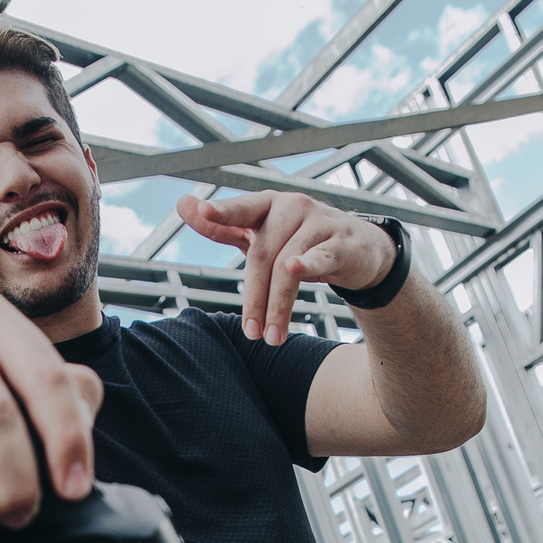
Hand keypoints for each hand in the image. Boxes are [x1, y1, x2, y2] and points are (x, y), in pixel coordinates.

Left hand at [177, 191, 395, 344]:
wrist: (358, 249)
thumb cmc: (301, 240)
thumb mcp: (262, 233)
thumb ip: (223, 226)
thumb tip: (183, 204)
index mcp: (269, 205)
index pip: (243, 208)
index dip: (224, 211)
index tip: (205, 211)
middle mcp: (293, 207)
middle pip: (263, 254)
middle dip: (255, 298)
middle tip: (251, 333)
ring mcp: (320, 222)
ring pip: (288, 266)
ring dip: (278, 305)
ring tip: (272, 337)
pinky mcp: (342, 242)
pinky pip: (321, 257)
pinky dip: (307, 264)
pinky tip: (295, 270)